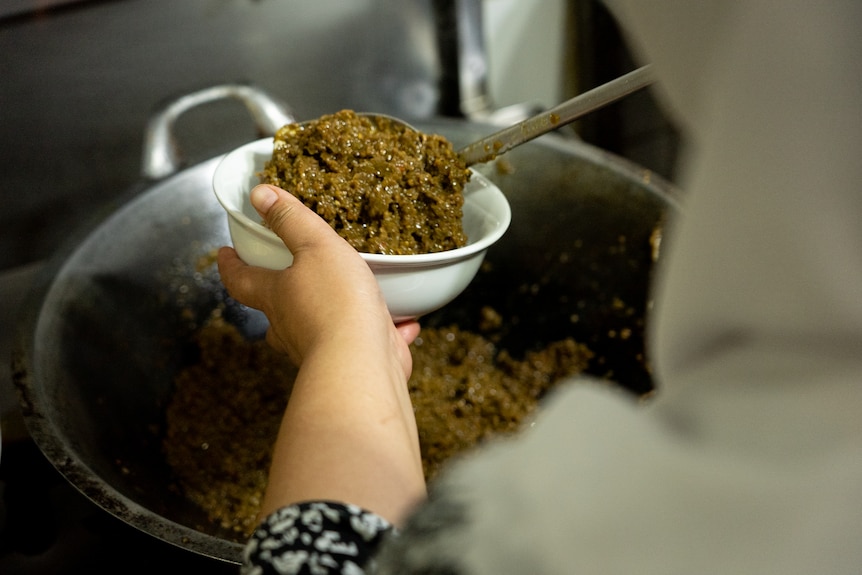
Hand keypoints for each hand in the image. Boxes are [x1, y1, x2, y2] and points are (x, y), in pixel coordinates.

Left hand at [217, 184, 425, 523]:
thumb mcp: (314, 246)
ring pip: (323, 328)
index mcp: (275, 296)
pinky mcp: (356, 364)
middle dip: (282, 293)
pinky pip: (368, 343)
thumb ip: (291, 220)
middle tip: (294, 274)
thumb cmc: (334, 302)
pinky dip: (383, 333)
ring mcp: (322, 349)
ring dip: (338, 313)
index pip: (240, 278)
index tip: (224, 252)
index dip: (230, 264)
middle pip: (277, 309)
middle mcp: (291, 327)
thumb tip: (259, 194)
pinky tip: (404, 324)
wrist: (361, 364)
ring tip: (360, 295)